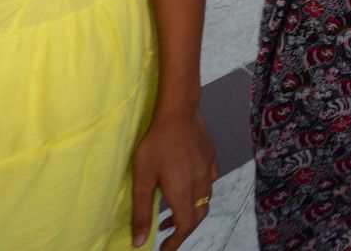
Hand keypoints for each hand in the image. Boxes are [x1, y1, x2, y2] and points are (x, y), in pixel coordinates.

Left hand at [131, 108, 217, 248]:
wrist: (179, 112)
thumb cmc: (156, 144)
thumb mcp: (142, 179)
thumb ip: (142, 212)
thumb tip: (139, 242)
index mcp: (183, 193)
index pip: (185, 227)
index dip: (175, 242)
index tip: (164, 249)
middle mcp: (200, 185)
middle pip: (198, 216)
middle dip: (183, 230)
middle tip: (165, 233)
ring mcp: (208, 171)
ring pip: (204, 200)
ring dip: (189, 212)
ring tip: (171, 212)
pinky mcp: (211, 159)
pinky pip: (209, 183)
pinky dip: (198, 194)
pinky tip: (188, 186)